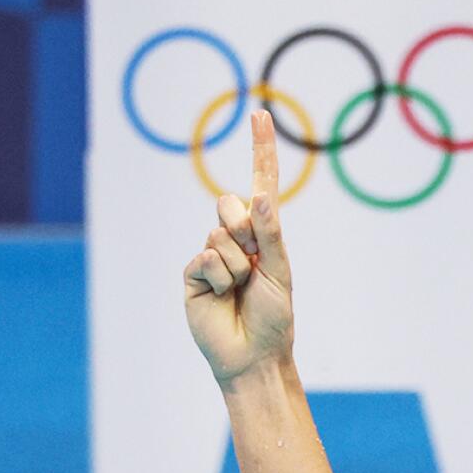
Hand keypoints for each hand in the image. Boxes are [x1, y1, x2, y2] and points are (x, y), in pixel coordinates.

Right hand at [182, 106, 295, 385]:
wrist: (254, 357)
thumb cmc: (274, 319)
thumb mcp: (280, 273)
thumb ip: (271, 235)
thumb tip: (263, 197)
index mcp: (262, 236)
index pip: (260, 186)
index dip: (260, 151)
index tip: (261, 114)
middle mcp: (235, 240)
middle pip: (229, 205)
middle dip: (245, 232)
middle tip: (254, 265)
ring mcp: (211, 255)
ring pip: (218, 235)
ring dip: (237, 267)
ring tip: (241, 291)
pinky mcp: (193, 273)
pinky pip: (205, 257)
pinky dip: (220, 278)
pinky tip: (223, 297)